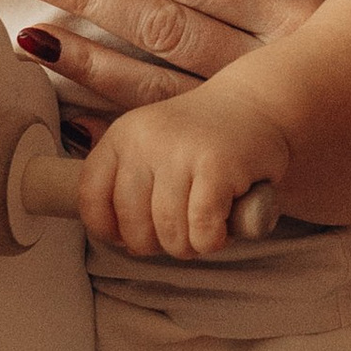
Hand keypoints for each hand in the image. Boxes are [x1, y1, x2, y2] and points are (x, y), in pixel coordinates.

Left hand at [13, 0, 324, 145]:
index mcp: (285, 11)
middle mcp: (260, 62)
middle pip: (162, 25)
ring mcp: (247, 116)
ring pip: (155, 86)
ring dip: (90, 63)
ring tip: (37, 40)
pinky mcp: (241, 160)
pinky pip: (170, 144)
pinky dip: (120, 130)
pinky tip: (75, 117)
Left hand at [77, 84, 294, 258]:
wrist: (260, 103)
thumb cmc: (204, 140)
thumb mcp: (152, 145)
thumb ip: (127, 180)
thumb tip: (116, 237)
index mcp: (121, 136)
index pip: (90, 197)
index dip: (108, 229)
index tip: (132, 235)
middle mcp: (145, 140)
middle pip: (132, 225)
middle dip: (157, 245)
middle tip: (180, 233)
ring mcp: (181, 152)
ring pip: (168, 233)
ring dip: (189, 247)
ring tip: (204, 229)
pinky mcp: (217, 167)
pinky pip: (202, 231)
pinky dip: (212, 241)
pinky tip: (223, 227)